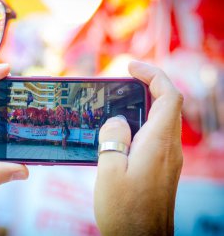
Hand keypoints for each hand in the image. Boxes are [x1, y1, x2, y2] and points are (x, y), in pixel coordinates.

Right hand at [94, 61, 183, 234]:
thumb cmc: (125, 211)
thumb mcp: (110, 172)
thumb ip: (113, 139)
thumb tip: (117, 121)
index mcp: (158, 143)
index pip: (168, 96)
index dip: (153, 74)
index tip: (131, 66)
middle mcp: (169, 148)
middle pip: (167, 104)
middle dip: (147, 86)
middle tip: (120, 83)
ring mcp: (167, 159)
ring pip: (161, 120)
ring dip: (142, 106)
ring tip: (115, 105)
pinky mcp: (161, 169)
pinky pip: (155, 136)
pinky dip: (140, 124)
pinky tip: (119, 133)